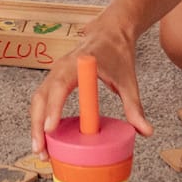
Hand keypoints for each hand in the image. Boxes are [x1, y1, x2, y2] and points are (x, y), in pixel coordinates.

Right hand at [29, 25, 150, 153]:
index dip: (53, 108)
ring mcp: (55, 72)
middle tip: (41, 151)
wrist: (110, 31)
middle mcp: (61, 67)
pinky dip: (40, 117)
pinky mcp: (54, 78)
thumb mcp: (128, 81)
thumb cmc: (117, 53)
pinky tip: (44, 137)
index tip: (51, 129)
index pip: (59, 86)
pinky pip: (42, 98)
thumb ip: (135, 107)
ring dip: (35, 124)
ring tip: (40, 151)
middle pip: (41, 96)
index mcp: (78, 64)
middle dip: (37, 124)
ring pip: (37, 99)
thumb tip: (146, 132)